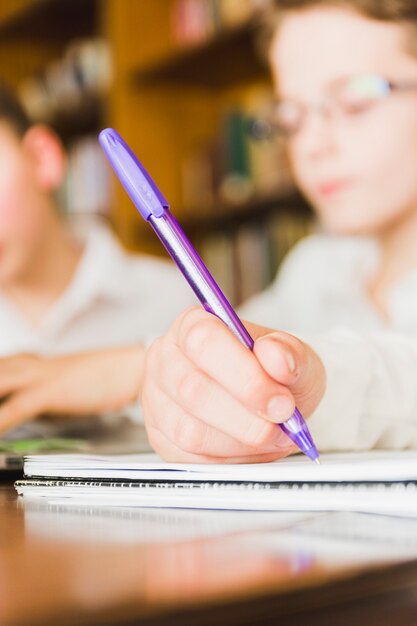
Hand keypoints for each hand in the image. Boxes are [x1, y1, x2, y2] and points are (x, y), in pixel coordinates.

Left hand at [0, 346, 144, 433]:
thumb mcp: (61, 387)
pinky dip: (1, 420)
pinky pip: (16, 407)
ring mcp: (39, 375)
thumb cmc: (102, 378)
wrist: (132, 367)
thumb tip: (19, 412)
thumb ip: (37, 396)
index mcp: (28, 363)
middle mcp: (28, 365)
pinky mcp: (52, 388)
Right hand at [142, 307, 325, 462]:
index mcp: (192, 325)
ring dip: (240, 440)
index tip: (281, 400)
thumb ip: (288, 353)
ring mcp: (157, 399)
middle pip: (193, 390)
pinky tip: (252, 447)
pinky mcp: (161, 437)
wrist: (266, 399)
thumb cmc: (271, 372)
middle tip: (283, 422)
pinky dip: (230, 458)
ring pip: (190, 430)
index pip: (204, 342)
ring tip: (273, 436)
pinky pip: (191, 457)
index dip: (244, 375)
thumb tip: (277, 358)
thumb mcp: (292, 355)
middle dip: (246, 415)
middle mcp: (166, 359)